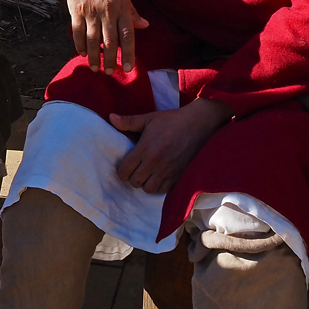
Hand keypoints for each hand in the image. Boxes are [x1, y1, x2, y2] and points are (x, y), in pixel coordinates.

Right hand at [53, 0, 149, 73]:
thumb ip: (132, 11)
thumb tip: (144, 26)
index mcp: (122, 7)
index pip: (127, 36)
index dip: (128, 54)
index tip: (128, 68)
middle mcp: (107, 11)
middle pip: (109, 41)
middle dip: (109, 60)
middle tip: (109, 73)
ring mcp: (90, 11)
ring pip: (93, 40)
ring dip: (94, 56)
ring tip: (95, 68)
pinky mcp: (76, 9)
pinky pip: (77, 31)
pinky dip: (79, 44)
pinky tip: (82, 53)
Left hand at [110, 98, 232, 194]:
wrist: (198, 124)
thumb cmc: (171, 120)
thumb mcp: (149, 119)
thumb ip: (128, 122)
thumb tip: (110, 118)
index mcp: (145, 149)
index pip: (124, 171)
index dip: (123, 170)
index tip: (127, 164)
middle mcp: (154, 163)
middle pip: (135, 182)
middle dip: (133, 176)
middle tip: (138, 168)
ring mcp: (167, 171)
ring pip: (148, 189)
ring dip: (146, 183)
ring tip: (148, 174)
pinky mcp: (178, 176)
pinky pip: (163, 190)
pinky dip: (159, 186)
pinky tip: (160, 176)